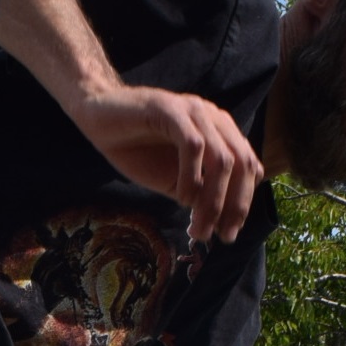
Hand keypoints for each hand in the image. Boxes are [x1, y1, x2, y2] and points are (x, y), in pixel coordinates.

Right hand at [70, 84, 261, 243]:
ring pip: (222, 160)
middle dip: (234, 205)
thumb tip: (217, 224)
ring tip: (197, 227)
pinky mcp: (171, 110)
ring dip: (212, 200)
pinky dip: (192, 178)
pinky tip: (182, 199)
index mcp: (220, 132)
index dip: (243, 202)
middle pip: (242, 164)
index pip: (248, 167)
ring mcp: (194, 112)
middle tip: (220, 236)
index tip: (228, 232)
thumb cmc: (136, 148)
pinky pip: (193, 146)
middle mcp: (213, 119)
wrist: (98, 118)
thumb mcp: (174, 179)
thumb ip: (199, 193)